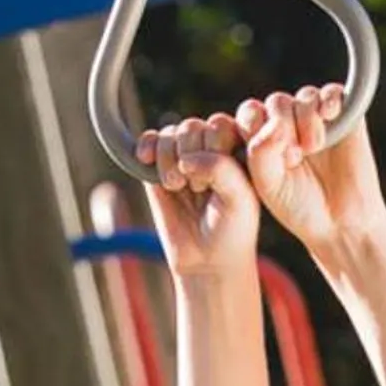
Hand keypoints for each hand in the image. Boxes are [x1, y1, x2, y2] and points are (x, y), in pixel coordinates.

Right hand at [137, 113, 258, 279]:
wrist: (207, 260)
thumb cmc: (231, 229)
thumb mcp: (240, 198)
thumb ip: (220, 168)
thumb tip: (184, 158)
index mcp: (236, 148)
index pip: (220, 125)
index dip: (214, 149)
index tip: (219, 184)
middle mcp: (210, 147)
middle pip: (192, 126)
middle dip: (191, 157)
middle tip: (199, 189)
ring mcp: (182, 156)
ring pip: (170, 133)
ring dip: (169, 158)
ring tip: (177, 187)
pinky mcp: (157, 168)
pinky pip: (149, 141)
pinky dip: (146, 146)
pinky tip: (146, 160)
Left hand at [239, 84, 385, 262]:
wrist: (340, 222)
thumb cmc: (299, 206)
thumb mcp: (268, 183)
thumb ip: (260, 152)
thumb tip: (275, 120)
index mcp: (263, 139)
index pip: (251, 113)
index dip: (256, 128)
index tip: (273, 159)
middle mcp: (289, 124)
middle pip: (277, 102)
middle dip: (282, 125)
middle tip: (294, 157)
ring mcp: (317, 120)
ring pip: (304, 97)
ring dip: (305, 119)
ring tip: (313, 148)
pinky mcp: (345, 117)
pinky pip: (333, 93)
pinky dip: (329, 99)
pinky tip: (328, 114)